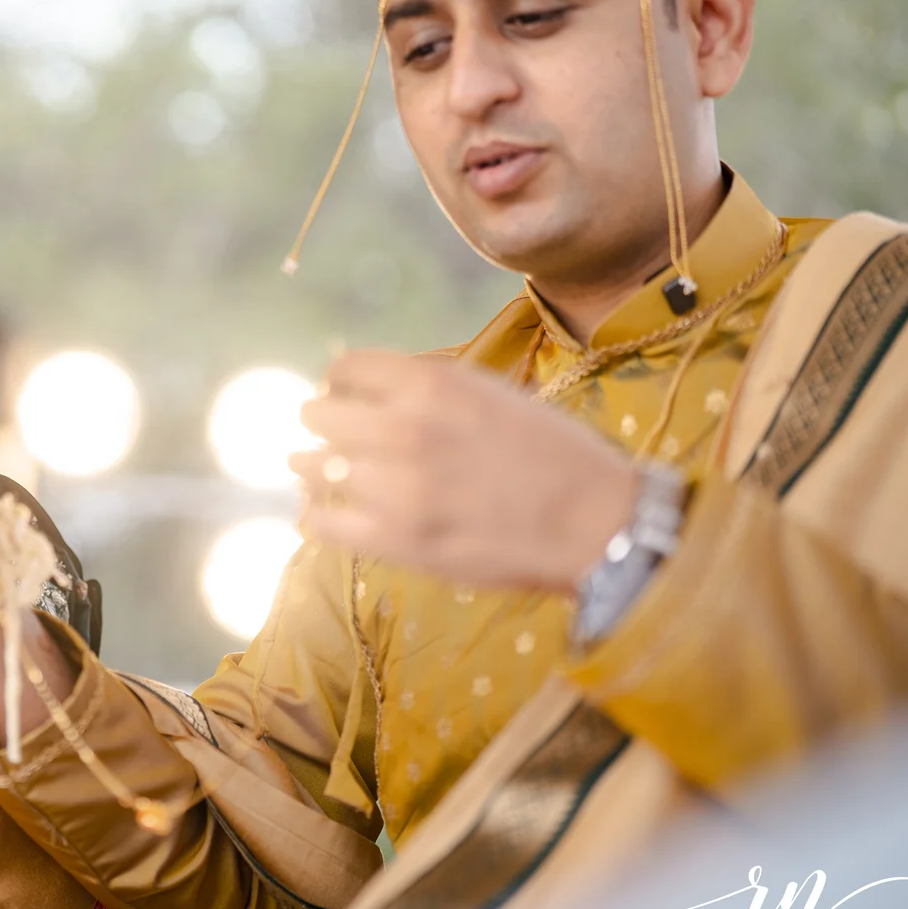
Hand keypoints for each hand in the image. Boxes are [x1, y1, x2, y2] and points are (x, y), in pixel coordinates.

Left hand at [291, 350, 639, 592]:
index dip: (341, 380)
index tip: (343, 393)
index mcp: (430, 384)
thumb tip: (369, 387)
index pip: (345, 367)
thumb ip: (428, 388)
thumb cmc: (553, 455)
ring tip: (320, 471)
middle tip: (333, 434)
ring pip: (312, 467)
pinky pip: (321, 521)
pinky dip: (315, 513)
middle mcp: (404, 429)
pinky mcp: (395, 541)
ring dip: (313, 466)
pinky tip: (324, 511)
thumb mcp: (492, 393)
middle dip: (325, 421)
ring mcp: (395, 489)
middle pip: (318, 414)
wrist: (595, 524)